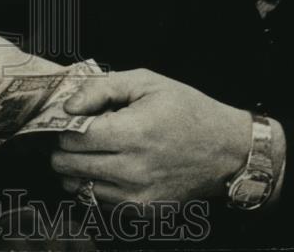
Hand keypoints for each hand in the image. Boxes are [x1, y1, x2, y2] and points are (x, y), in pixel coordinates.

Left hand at [50, 69, 250, 203]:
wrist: (228, 150)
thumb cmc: (187, 110)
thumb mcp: (146, 82)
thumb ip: (101, 89)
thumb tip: (68, 107)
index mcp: (133, 133)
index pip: (73, 138)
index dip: (65, 125)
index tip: (72, 118)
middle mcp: (133, 170)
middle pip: (68, 165)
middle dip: (65, 147)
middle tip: (77, 134)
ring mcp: (138, 196)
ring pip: (78, 187)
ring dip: (76, 169)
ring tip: (93, 150)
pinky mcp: (144, 212)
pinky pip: (99, 202)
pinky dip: (95, 185)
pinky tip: (110, 167)